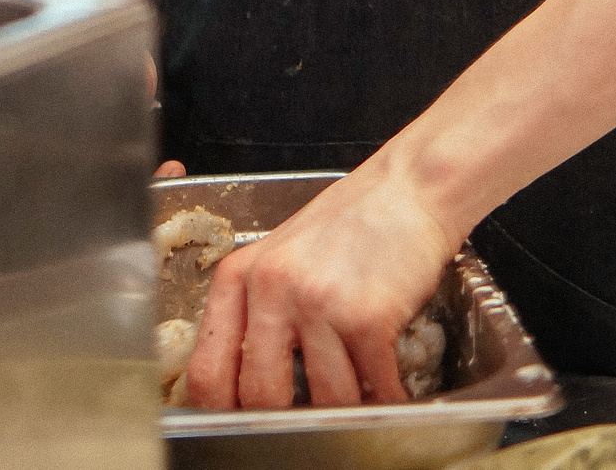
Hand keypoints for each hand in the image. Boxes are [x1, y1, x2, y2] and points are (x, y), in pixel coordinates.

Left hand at [185, 161, 458, 409]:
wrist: (407, 190)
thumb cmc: (348, 226)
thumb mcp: (280, 258)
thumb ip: (257, 313)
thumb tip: (247, 390)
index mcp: (237, 277)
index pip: (207, 371)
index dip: (223, 412)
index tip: (243, 424)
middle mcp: (270, 288)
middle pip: (260, 397)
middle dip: (288, 422)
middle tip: (309, 420)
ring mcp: (317, 302)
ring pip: (324, 400)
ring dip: (346, 409)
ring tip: (358, 399)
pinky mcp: (366, 315)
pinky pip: (375, 387)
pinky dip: (386, 400)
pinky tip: (390, 392)